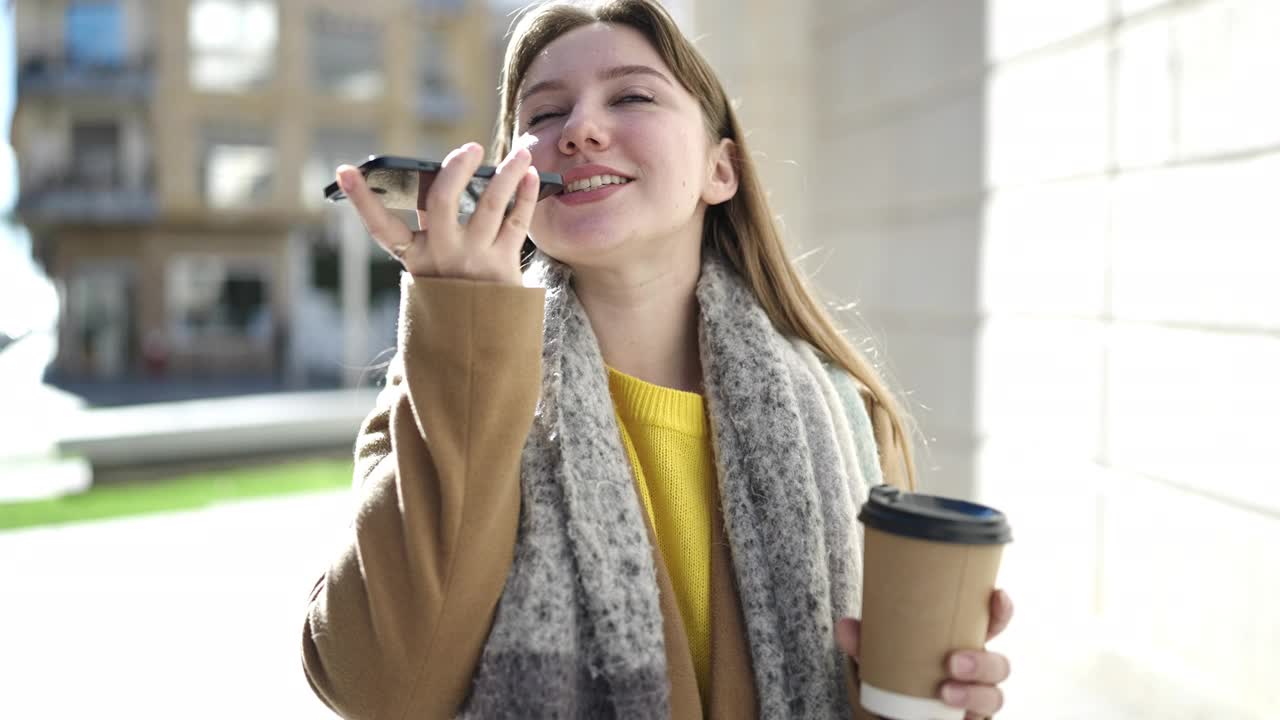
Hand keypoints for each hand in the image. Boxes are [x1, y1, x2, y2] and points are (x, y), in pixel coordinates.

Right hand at [335, 142, 539, 285]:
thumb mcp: (431, 262)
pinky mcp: (505, 265)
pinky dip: (527, 196)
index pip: (381, 226)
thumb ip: (432, 223)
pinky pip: (519, 222)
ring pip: (493, 204)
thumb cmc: (453, 287)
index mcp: (415, 256)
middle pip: (444, 201)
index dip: (361, 200)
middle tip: (472, 148)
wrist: (480, 338)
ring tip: (522, 153)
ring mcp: (475, 259)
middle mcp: (443, 255)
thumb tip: (445, 172)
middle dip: (457, 168)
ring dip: (508, 173)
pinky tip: (532, 176)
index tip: (345, 171)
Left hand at [836, 589, 1014, 717]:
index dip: (1001, 610)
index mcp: (960, 641)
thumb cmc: (895, 671)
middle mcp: (976, 671)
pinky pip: (981, 719)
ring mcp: (976, 698)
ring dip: (973, 694)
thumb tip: (845, 626)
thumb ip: (863, 641)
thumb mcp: (878, 654)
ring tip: (945, 692)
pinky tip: (953, 715)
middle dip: (983, 662)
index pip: (992, 623)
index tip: (996, 595)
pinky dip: (969, 715)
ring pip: (994, 696)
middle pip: (1000, 664)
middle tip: (953, 662)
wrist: (890, 712)